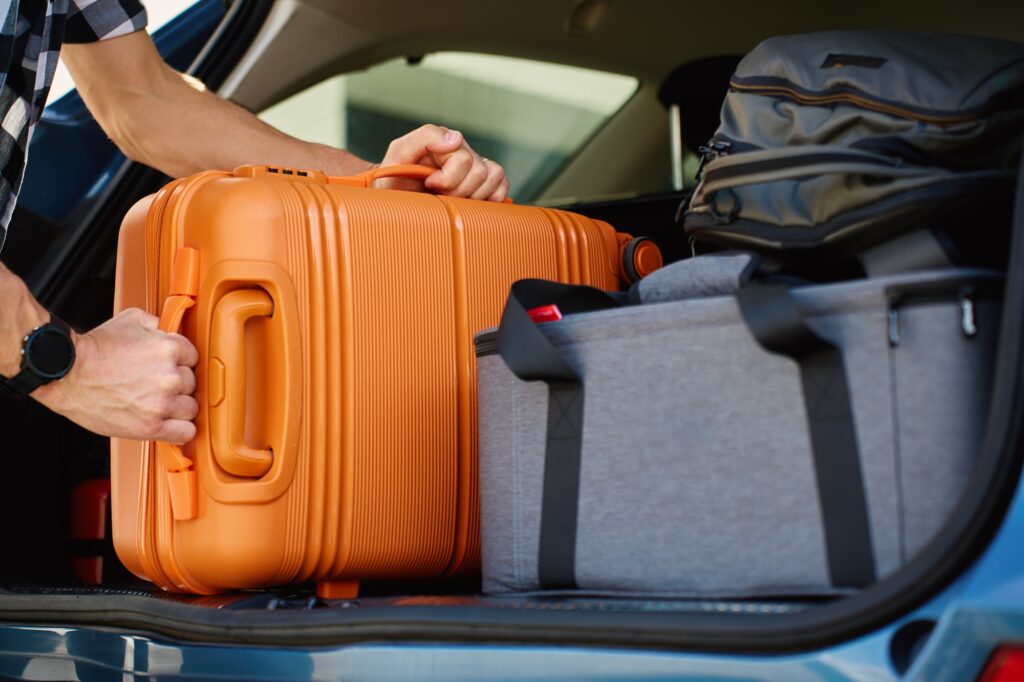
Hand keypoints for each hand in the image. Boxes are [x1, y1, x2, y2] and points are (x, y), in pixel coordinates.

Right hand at [33, 308, 198, 443]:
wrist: (67, 374)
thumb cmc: (94, 349)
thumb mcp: (130, 320)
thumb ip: (158, 324)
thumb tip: (170, 329)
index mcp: (169, 349)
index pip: (193, 358)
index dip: (180, 362)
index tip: (168, 367)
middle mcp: (169, 377)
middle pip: (192, 383)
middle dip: (177, 383)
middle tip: (156, 384)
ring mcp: (161, 403)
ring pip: (191, 408)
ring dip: (178, 406)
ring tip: (158, 402)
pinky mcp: (151, 426)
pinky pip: (185, 432)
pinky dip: (180, 429)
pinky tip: (169, 422)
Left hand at [376, 124, 509, 201]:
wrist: (396, 198)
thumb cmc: (395, 178)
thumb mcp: (398, 154)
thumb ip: (424, 137)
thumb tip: (456, 139)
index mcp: (445, 141)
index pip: (463, 159)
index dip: (446, 179)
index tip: (429, 184)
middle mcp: (463, 150)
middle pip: (479, 172)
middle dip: (457, 190)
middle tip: (438, 195)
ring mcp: (475, 165)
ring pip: (494, 177)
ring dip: (472, 196)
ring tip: (452, 199)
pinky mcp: (485, 182)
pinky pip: (502, 184)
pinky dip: (491, 196)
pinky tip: (470, 201)